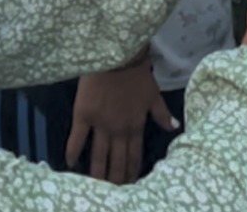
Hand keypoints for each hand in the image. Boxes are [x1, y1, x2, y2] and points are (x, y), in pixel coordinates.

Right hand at [65, 60, 176, 183]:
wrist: (116, 56)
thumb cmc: (137, 73)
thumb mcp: (154, 94)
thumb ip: (162, 114)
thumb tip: (175, 127)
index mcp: (136, 126)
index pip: (134, 155)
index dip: (132, 171)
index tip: (131, 184)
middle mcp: (118, 130)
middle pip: (116, 161)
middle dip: (116, 178)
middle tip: (114, 190)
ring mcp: (100, 125)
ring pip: (98, 155)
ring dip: (98, 173)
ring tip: (96, 186)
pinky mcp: (83, 116)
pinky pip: (77, 139)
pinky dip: (74, 153)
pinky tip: (71, 164)